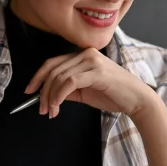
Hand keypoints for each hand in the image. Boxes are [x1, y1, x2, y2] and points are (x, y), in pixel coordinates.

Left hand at [25, 48, 155, 118]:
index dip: (38, 77)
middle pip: (53, 70)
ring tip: (51, 111)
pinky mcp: (97, 71)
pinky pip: (70, 82)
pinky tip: (57, 106)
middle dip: (43, 91)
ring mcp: (92, 61)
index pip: (53, 63)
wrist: (137, 100)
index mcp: (83, 56)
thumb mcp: (84, 92)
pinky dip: (59, 94)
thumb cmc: (113, 95)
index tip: (30, 91)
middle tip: (41, 109)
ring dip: (51, 97)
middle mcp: (86, 54)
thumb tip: (48, 96)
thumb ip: (67, 90)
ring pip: (60, 77)